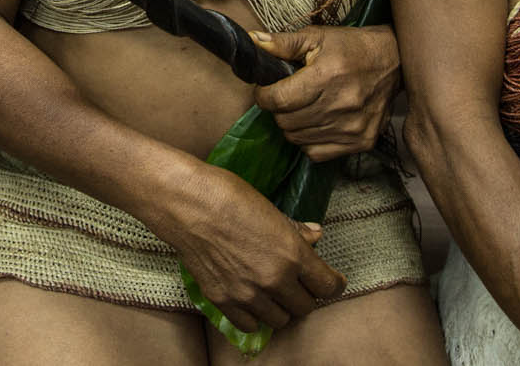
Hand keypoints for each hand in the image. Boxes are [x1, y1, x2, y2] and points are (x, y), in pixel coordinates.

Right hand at [154, 165, 343, 333]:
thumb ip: (295, 229)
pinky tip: (252, 302)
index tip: (331, 281)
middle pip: (306, 307)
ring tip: (275, 293)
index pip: (328, 286)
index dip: (333, 284)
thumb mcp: (270, 208)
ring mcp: (247, 294)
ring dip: (281, 308)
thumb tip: (316, 234)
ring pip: (280, 320)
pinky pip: (250, 325)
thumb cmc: (228, 195)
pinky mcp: (223, 300)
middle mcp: (274, 279)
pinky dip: (255, 317)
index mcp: (292, 254)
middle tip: (299, 284)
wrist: (186, 203)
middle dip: (306, 295)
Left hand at [251, 25, 400, 160]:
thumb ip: (283, 43)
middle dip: (278, 109)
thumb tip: (253, 41)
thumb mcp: (317, 37)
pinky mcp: (361, 141)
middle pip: (285, 122)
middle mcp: (340, 105)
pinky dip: (309, 141)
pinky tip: (316, 123)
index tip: (265, 89)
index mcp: (326, 76)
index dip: (263, 95)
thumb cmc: (352, 47)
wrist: (393, 61)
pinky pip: (317, 153)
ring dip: (292, 125)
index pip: (278, 99)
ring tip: (302, 108)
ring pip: (298, 139)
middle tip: (286, 96)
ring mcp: (352, 127)